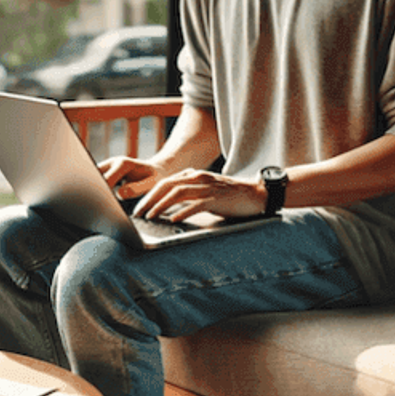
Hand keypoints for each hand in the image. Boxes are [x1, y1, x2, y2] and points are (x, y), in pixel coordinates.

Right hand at [98, 156, 163, 199]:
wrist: (156, 171)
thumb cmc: (156, 179)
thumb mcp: (152, 184)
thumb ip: (137, 189)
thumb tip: (120, 194)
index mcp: (123, 164)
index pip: (105, 179)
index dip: (102, 192)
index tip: (104, 203)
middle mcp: (113, 162)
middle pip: (94, 176)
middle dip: (94, 190)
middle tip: (98, 204)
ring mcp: (107, 166)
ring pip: (92, 177)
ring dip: (93, 189)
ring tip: (99, 202)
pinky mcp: (105, 172)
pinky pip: (95, 180)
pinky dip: (96, 189)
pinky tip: (100, 199)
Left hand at [133, 168, 266, 220]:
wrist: (256, 194)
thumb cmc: (228, 197)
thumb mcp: (204, 192)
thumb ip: (187, 196)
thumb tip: (167, 209)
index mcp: (193, 175)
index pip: (164, 182)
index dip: (149, 194)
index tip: (138, 208)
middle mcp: (198, 178)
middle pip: (166, 186)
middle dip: (149, 200)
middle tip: (138, 213)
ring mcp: (207, 187)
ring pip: (177, 194)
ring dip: (161, 206)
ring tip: (151, 217)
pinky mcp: (217, 198)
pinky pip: (196, 204)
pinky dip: (183, 211)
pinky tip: (173, 219)